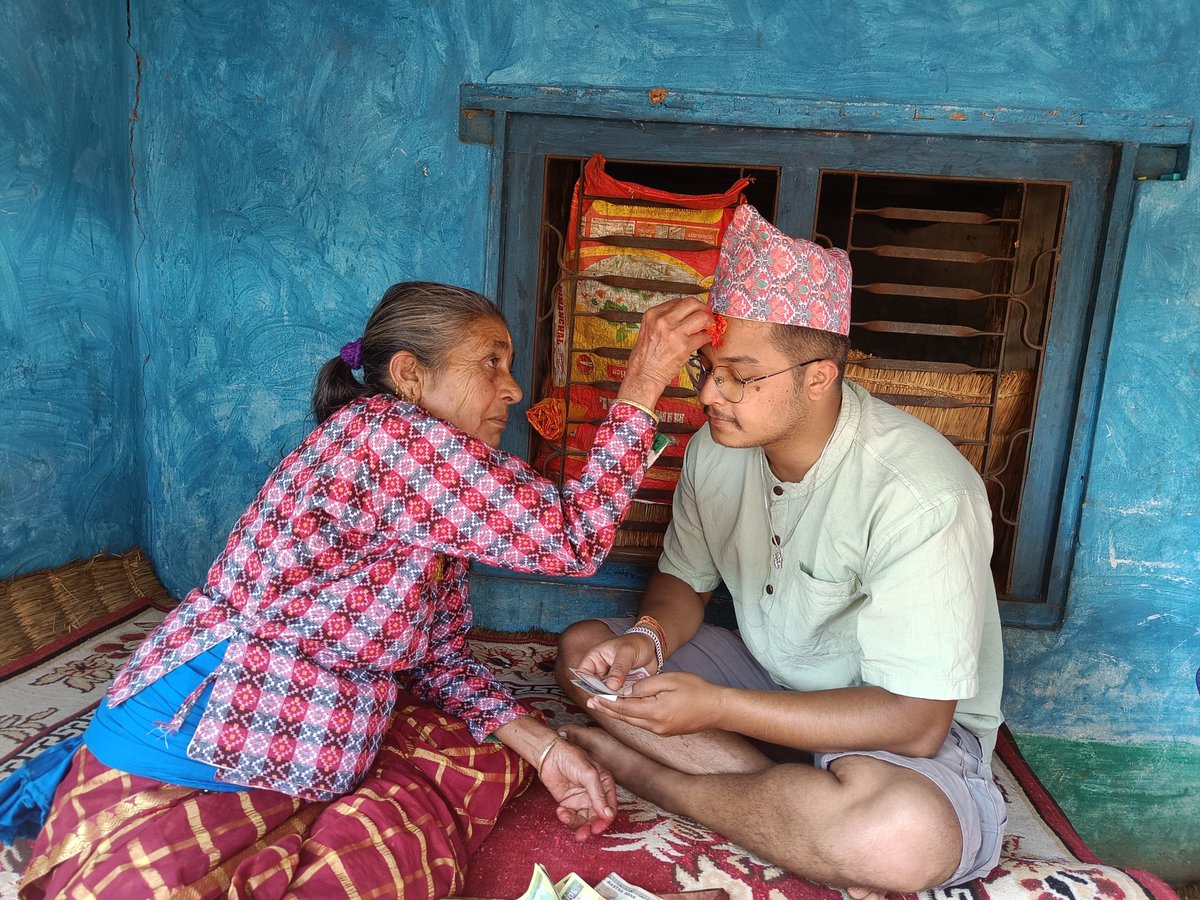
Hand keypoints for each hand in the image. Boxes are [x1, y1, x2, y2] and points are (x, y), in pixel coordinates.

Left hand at [538, 736, 617, 840]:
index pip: (610, 808)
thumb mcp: (589, 774)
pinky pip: (571, 816)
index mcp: (605, 785)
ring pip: (584, 820)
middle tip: (583, 834)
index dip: (604, 820)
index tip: (596, 828)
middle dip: (590, 827)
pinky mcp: (569, 803)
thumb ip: (598, 795)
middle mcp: (595, 794)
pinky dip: (566, 817)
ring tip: (565, 817)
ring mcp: (582, 799)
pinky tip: (560, 811)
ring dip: (576, 823)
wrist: (549, 755)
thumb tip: (607, 815)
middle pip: (597, 817)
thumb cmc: (571, 758)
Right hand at [575, 633, 659, 693]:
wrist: (652, 648)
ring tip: (623, 697)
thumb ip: (619, 669)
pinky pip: (617, 696)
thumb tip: (611, 686)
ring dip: (613, 698)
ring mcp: (610, 680)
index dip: (587, 684)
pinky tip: (629, 698)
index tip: (599, 692)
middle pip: (593, 687)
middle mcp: (600, 670)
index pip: (583, 674)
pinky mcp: (620, 687)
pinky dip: (622, 699)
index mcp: (594, 658)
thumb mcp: (627, 653)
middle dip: (602, 694)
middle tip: (613, 697)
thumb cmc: (637, 643)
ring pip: (606, 693)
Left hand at [585, 671, 721, 736]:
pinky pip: (643, 723)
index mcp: (655, 712)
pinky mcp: (665, 731)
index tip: (593, 697)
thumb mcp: (669, 680)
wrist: (717, 709)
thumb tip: (627, 690)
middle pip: (625, 718)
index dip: (607, 703)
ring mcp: (661, 731)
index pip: (624, 708)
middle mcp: (655, 726)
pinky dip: (631, 716)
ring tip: (604, 705)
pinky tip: (625, 709)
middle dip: (607, 709)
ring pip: (633, 722)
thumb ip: (645, 685)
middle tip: (591, 702)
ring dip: (618, 713)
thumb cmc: (696, 690)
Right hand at [620, 297, 713, 407]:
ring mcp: (673, 333)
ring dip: (708, 322)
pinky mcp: (683, 346)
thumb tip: (683, 316)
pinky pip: (703, 336)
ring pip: (701, 317)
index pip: (678, 301)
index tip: (695, 311)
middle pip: (691, 303)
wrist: (643, 375)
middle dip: (702, 308)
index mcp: (653, 314)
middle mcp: (662, 320)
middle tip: (706, 316)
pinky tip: (705, 340)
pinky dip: (707, 337)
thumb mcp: (648, 330)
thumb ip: (663, 320)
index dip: (690, 306)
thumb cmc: (645, 357)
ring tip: (708, 327)